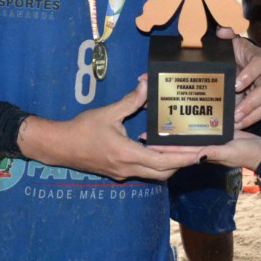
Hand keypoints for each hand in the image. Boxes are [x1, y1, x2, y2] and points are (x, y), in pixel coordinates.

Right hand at [19, 78, 193, 181]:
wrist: (59, 147)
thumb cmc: (81, 129)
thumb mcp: (107, 113)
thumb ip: (130, 101)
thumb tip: (146, 85)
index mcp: (126, 154)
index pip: (163, 161)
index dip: (185, 159)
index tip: (202, 154)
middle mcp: (128, 168)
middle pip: (164, 172)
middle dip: (182, 163)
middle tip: (198, 149)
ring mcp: (123, 173)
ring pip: (155, 174)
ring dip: (170, 163)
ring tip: (184, 148)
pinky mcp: (119, 173)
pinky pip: (144, 171)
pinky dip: (156, 163)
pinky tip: (160, 148)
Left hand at [152, 129, 260, 171]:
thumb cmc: (249, 154)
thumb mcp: (232, 153)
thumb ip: (215, 153)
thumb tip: (197, 156)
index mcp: (203, 152)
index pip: (178, 149)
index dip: (163, 145)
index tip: (147, 139)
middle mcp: (203, 146)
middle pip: (179, 141)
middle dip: (165, 136)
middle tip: (147, 128)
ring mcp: (211, 140)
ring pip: (188, 134)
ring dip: (176, 129)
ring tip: (161, 119)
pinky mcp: (219, 132)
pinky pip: (201, 128)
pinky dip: (192, 123)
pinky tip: (185, 114)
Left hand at [220, 27, 260, 127]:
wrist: (244, 62)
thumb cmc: (237, 55)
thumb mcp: (231, 44)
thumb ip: (225, 36)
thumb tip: (222, 32)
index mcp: (259, 57)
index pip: (259, 64)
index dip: (249, 74)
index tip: (235, 85)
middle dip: (251, 101)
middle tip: (236, 111)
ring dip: (252, 113)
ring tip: (237, 121)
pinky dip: (254, 118)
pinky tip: (241, 124)